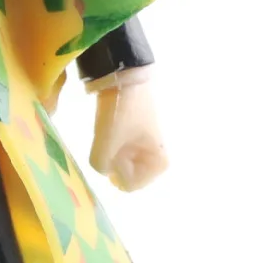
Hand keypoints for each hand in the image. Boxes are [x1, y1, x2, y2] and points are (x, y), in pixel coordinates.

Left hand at [89, 76, 167, 191]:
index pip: (129, 184)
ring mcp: (147, 147)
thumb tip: (106, 168)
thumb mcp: (106, 144)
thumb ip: (102, 167)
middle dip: (113, 160)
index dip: (116, 168)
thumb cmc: (121, 113)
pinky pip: (118, 149)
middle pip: (124, 173)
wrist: (124, 77)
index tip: (117, 146)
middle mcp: (158, 158)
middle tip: (112, 137)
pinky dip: (110, 142)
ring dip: (110, 150)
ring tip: (110, 128)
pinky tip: (109, 125)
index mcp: (160, 164)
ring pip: (119, 161)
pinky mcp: (137, 135)